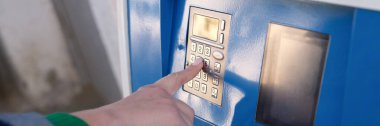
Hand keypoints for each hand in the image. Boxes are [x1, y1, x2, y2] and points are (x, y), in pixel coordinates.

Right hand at [72, 58, 203, 125]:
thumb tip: (157, 117)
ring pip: (186, 123)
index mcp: (152, 92)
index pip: (174, 79)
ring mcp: (170, 107)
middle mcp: (163, 97)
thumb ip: (151, 109)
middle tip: (159, 125)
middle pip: (186, 112)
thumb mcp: (135, 109)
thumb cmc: (116, 120)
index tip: (199, 64)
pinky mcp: (175, 119)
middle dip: (179, 122)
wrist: (106, 123)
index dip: (189, 71)